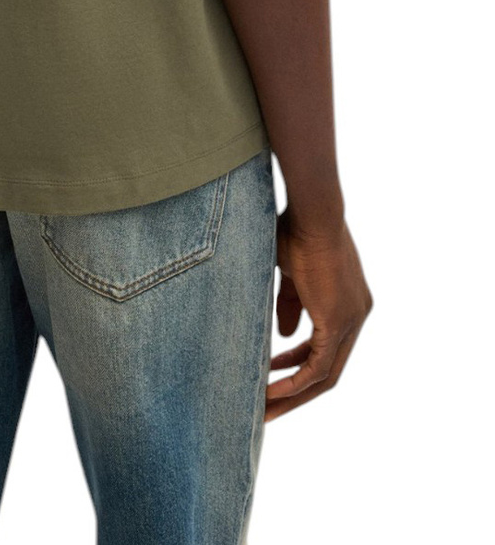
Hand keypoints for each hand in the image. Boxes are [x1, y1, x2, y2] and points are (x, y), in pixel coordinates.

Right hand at [265, 209, 371, 420]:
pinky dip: (294, 382)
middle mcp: (357, 315)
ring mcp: (352, 321)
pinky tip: (269, 391)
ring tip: (264, 408)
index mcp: (349, 301)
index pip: (326, 346)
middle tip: (268, 406)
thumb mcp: (291, 274)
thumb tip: (284, 336)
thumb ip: (290, 305)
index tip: (271, 372)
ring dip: (293, 394)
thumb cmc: (297, 230)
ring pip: (325, 375)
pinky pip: (318, 367)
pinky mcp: (338, 323)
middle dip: (297, 390)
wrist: (312, 213)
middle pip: (329, 369)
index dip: (297, 362)